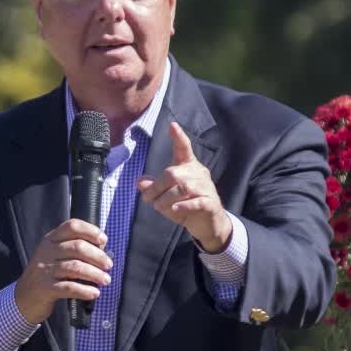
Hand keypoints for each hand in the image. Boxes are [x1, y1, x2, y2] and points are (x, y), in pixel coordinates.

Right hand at [15, 219, 113, 324]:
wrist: (23, 298)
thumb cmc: (46, 275)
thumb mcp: (54, 256)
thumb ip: (73, 249)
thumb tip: (102, 248)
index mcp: (50, 240)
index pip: (72, 226)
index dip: (91, 231)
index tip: (103, 241)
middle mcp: (46, 252)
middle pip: (77, 247)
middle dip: (98, 256)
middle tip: (108, 265)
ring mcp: (44, 270)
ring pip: (75, 267)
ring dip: (95, 274)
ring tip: (105, 280)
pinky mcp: (45, 288)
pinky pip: (69, 287)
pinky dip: (85, 290)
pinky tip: (94, 293)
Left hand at [137, 122, 232, 252]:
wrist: (209, 225)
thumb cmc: (186, 207)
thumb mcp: (167, 197)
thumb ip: (155, 188)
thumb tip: (140, 181)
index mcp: (188, 167)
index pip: (184, 149)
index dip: (179, 137)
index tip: (173, 125)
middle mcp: (198, 174)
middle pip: (173, 173)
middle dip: (157, 187)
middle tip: (148, 199)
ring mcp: (206, 189)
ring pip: (183, 188)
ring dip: (166, 199)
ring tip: (159, 207)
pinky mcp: (210, 204)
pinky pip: (196, 202)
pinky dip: (184, 206)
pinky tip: (175, 210)